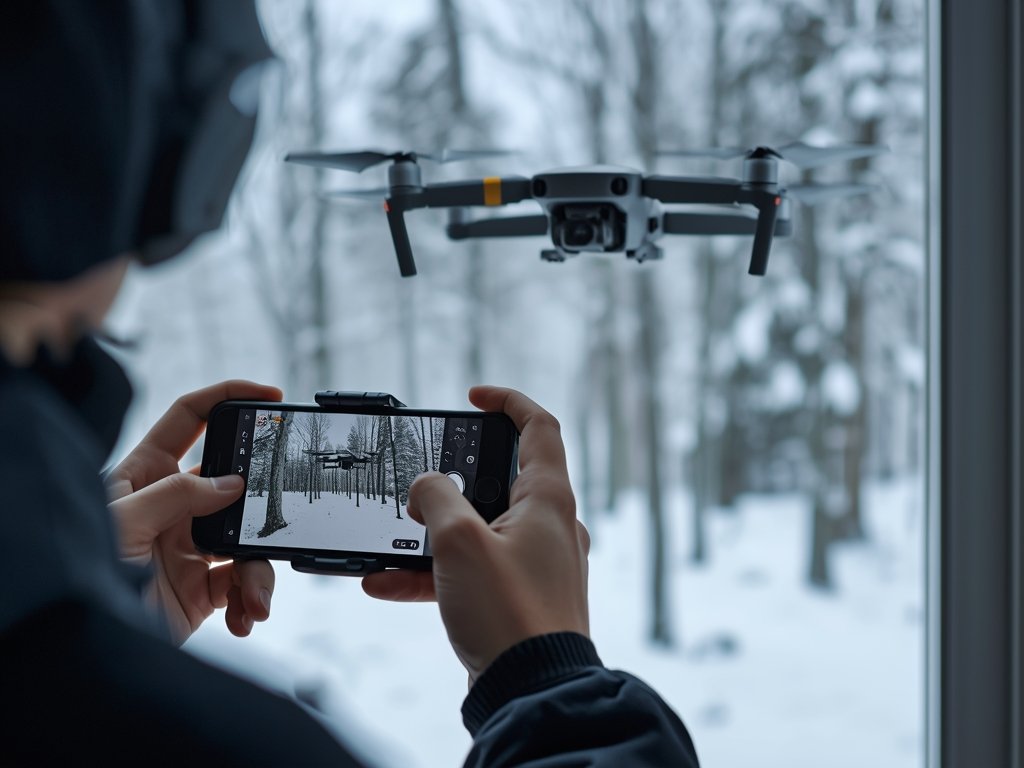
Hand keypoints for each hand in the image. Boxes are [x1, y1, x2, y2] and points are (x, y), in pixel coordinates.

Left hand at [106, 380, 282, 644]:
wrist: (86, 651)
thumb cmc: (81, 578)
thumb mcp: (124, 523)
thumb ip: (176, 494)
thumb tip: (230, 483)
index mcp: (144, 474)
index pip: (189, 419)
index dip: (227, 397)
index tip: (269, 396)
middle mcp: (171, 505)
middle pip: (233, 482)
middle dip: (262, 497)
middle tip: (282, 504)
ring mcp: (190, 546)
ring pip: (247, 538)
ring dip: (259, 570)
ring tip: (254, 598)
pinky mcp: (203, 588)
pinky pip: (244, 583)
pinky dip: (252, 600)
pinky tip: (245, 617)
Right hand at [362, 386, 590, 682]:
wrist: (532, 690)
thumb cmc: (509, 612)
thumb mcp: (459, 542)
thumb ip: (436, 498)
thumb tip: (427, 486)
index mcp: (548, 499)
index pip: (539, 428)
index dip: (508, 402)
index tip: (473, 397)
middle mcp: (549, 526)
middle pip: (501, 481)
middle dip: (451, 481)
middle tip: (419, 482)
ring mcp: (536, 563)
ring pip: (478, 531)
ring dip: (431, 536)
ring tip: (386, 545)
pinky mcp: (520, 596)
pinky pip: (473, 571)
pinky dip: (435, 574)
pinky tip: (386, 583)